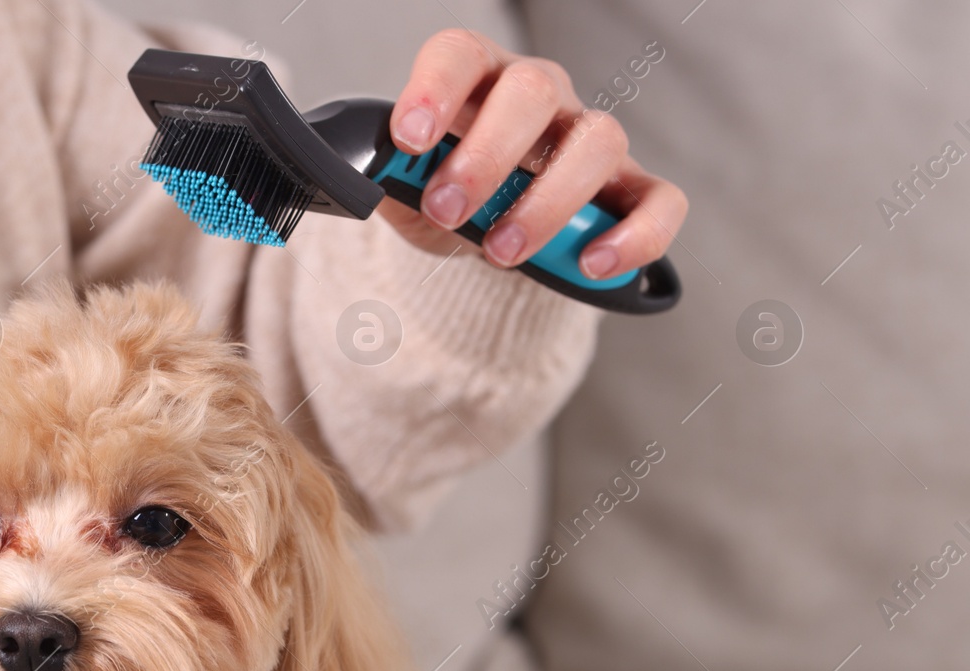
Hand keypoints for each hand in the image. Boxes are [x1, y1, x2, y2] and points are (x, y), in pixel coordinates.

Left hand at [375, 28, 686, 279]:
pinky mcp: (631, 190)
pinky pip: (659, 200)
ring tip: (501, 250)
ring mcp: (591, 139)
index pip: (460, 55)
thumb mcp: (407, 193)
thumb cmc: (449, 198)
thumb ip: (389, 182)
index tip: (410, 139)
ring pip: (598, 141)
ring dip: (548, 201)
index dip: (434, 89)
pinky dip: (635, 234)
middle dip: (486, 156)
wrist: (484, 237)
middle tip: (446, 210)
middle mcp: (542, 97)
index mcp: (477, 80)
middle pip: (533, 90)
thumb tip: (363, 181)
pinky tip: (591, 264)